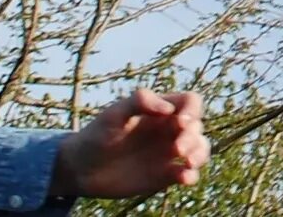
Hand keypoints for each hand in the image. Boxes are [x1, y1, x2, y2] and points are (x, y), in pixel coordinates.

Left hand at [52, 88, 208, 201]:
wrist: (82, 169)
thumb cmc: (95, 136)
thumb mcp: (113, 115)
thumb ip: (139, 102)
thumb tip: (168, 108)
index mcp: (159, 111)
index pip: (190, 102)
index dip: (191, 110)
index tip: (179, 122)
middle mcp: (168, 130)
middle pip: (197, 127)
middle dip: (193, 137)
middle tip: (176, 149)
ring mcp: (168, 153)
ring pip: (199, 149)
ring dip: (199, 155)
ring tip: (187, 163)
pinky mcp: (165, 175)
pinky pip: (187, 174)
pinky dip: (191, 176)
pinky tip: (183, 179)